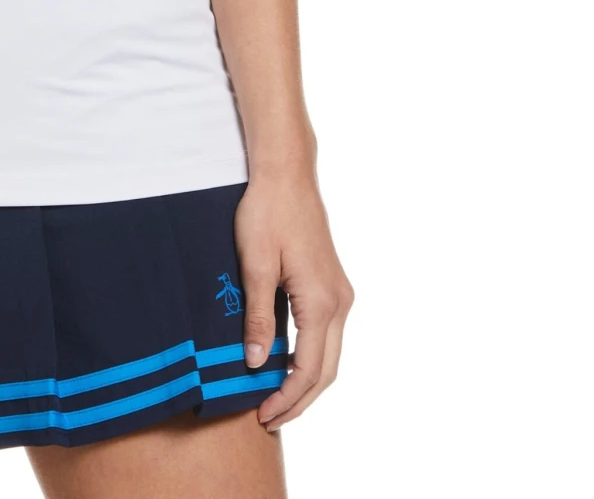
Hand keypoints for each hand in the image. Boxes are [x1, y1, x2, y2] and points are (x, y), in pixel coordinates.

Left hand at [234, 167, 352, 431]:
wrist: (286, 174)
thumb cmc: (266, 213)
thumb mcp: (254, 265)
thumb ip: (259, 317)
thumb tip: (257, 364)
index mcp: (321, 303)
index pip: (308, 370)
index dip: (287, 398)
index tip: (263, 416)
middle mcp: (339, 303)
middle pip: (326, 370)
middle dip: (300, 399)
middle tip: (269, 418)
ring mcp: (340, 293)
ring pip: (330, 354)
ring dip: (306, 380)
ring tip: (275, 398)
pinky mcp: (332, 283)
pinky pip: (327, 334)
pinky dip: (310, 357)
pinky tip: (287, 362)